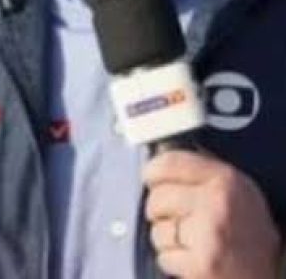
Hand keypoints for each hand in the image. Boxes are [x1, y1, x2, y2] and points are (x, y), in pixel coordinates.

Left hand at [143, 150, 280, 277]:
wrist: (273, 270)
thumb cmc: (251, 230)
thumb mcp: (236, 187)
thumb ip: (202, 169)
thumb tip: (164, 157)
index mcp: (224, 180)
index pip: (168, 163)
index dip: (152, 171)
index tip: (150, 178)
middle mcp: (215, 204)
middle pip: (157, 198)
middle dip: (160, 210)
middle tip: (178, 217)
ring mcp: (208, 235)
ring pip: (157, 230)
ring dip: (166, 237)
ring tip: (189, 239)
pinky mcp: (200, 264)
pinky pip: (163, 257)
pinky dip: (172, 260)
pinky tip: (191, 256)